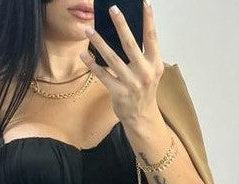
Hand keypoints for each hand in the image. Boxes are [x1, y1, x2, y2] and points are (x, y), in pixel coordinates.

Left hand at [79, 1, 163, 126]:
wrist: (142, 117)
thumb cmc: (143, 90)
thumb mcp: (150, 71)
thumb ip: (142, 54)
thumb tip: (124, 33)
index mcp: (155, 64)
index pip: (152, 37)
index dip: (148, 20)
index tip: (144, 3)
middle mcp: (144, 72)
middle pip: (130, 44)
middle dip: (121, 25)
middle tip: (112, 9)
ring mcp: (131, 83)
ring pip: (112, 58)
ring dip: (99, 42)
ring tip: (88, 30)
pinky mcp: (118, 92)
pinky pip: (102, 75)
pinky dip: (92, 64)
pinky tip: (84, 54)